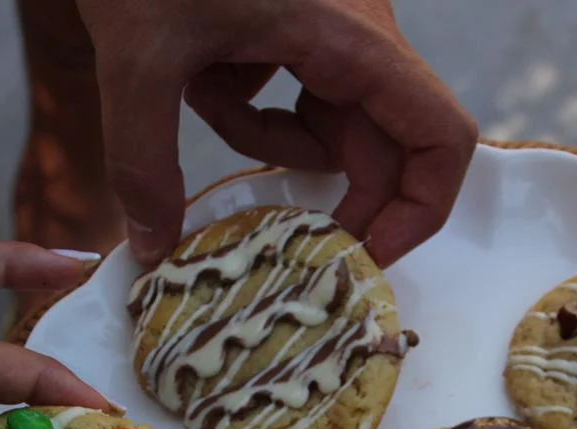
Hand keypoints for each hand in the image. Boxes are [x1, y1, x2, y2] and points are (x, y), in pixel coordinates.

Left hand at [76, 0, 476, 266]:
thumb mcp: (136, 56)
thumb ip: (143, 160)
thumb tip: (155, 249)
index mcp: (350, 39)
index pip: (440, 136)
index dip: (421, 209)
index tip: (366, 255)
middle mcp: (360, 36)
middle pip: (382, 145)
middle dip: (326, 191)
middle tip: (280, 244)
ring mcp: (335, 30)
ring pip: (332, 123)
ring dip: (269, 139)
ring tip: (200, 97)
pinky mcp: (304, 25)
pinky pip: (300, 93)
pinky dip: (251, 105)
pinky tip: (199, 74)